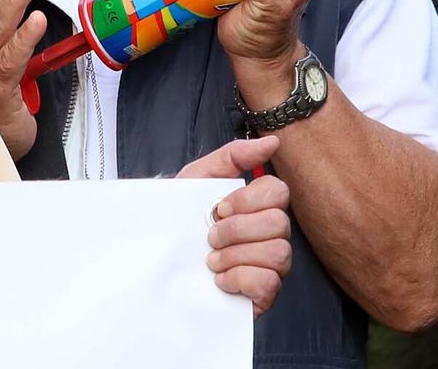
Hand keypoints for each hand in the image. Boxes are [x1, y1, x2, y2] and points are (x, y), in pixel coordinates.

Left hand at [178, 136, 292, 317]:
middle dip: (236, 230)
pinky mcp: (263, 295)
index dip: (247, 200)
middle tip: (210, 236)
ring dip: (234, 255)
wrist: (156, 259)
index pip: (279, 191)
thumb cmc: (179, 216)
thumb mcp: (198, 178)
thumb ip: (232, 156)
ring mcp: (270, 266)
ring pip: (278, 253)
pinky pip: (269, 283)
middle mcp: (270, 235)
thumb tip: (271, 142)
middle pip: (280, 224)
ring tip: (211, 260)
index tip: (219, 208)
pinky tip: (220, 280)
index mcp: (258, 206)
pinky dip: (239, 280)